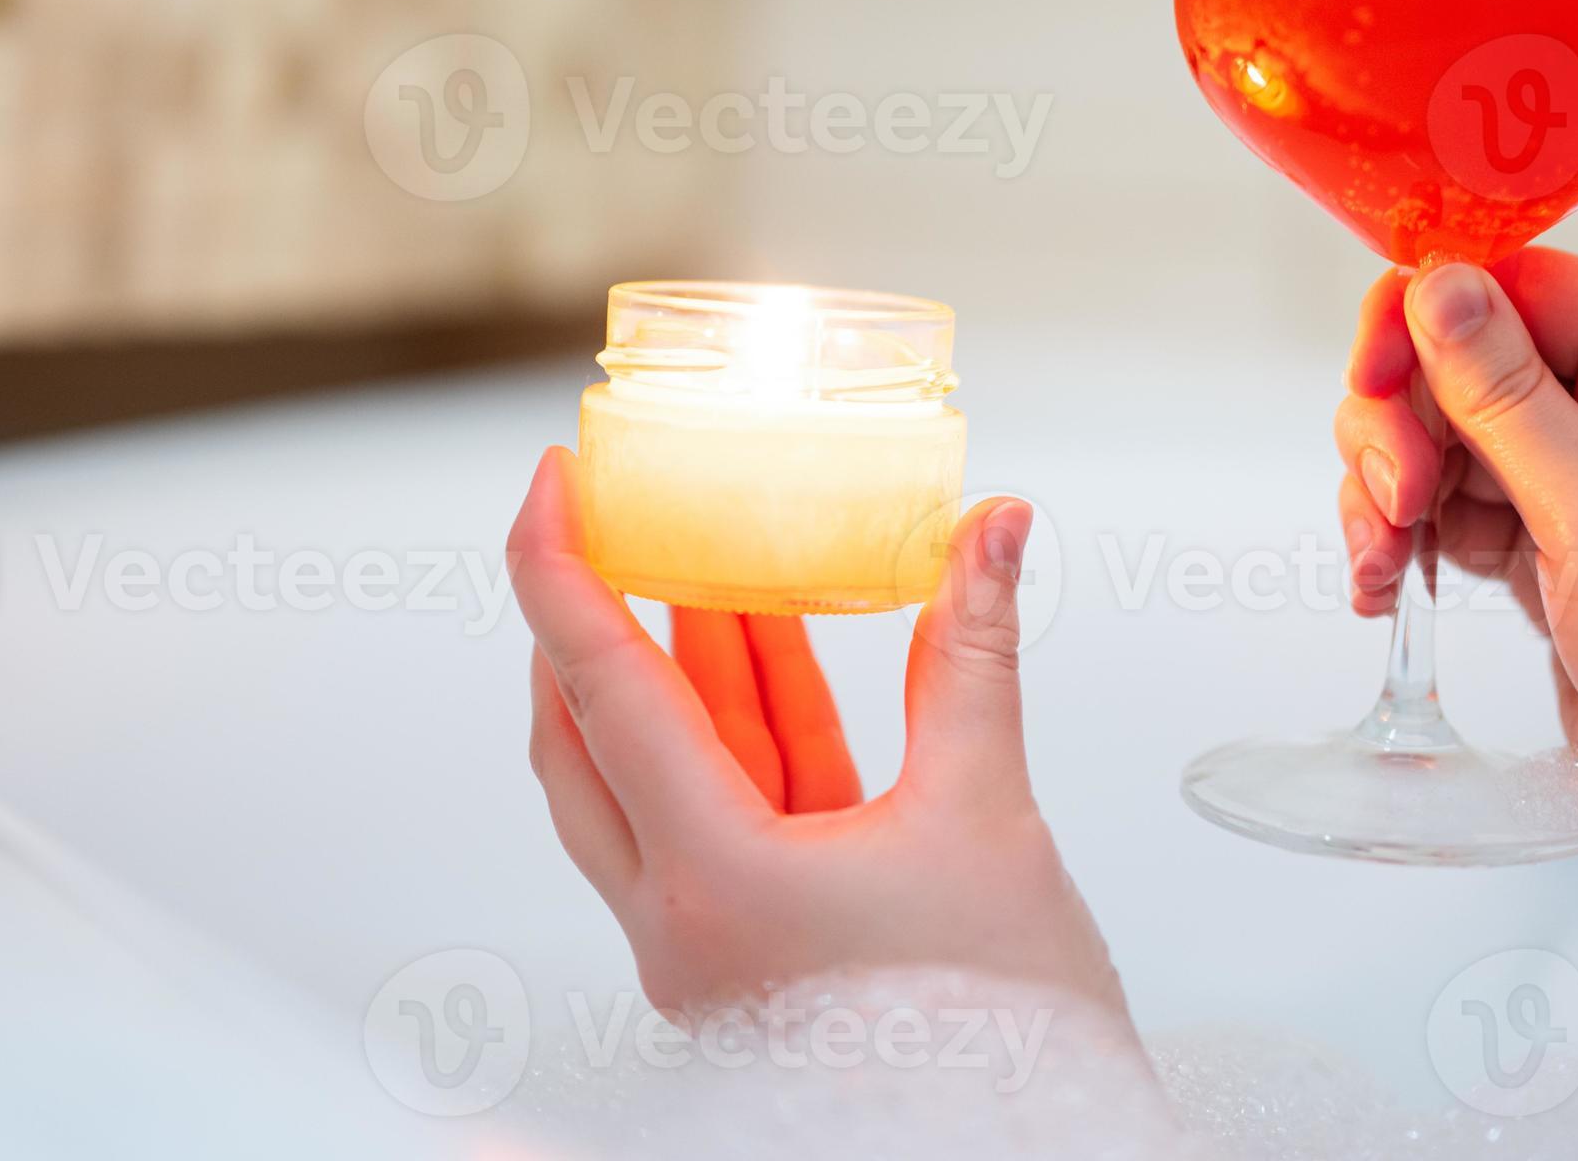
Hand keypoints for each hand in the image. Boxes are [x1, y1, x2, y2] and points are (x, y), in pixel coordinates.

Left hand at [507, 450, 1128, 1023]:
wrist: (1024, 1148)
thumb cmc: (1000, 1032)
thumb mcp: (990, 815)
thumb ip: (973, 656)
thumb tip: (989, 531)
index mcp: (713, 882)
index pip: (603, 691)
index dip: (562, 571)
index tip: (553, 482)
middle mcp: (682, 920)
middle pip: (586, 738)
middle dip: (596, 616)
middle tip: (617, 520)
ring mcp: (706, 943)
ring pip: (648, 779)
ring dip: (678, 668)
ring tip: (708, 564)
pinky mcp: (749, 951)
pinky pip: (717, 816)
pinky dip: (741, 730)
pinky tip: (780, 660)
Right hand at [1332, 252, 1577, 1158]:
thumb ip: (1508, 396)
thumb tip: (1438, 281)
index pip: (1535, 291)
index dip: (1437, 319)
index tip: (1371, 373)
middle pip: (1479, 364)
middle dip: (1409, 421)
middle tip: (1388, 498)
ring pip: (1457, 442)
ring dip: (1395, 488)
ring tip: (1379, 561)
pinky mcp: (1566, 564)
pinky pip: (1462, 515)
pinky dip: (1412, 540)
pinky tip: (1385, 586)